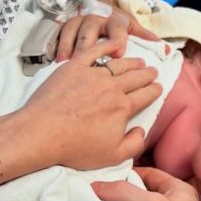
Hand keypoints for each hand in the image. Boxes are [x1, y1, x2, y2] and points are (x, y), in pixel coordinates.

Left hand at [23, 40, 161, 169]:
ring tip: (140, 61)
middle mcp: (112, 87)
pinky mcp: (73, 67)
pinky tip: (114, 45)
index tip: (158, 88)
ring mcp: (92, 74)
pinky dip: (105, 46)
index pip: (145, 96)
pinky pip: (93, 51)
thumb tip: (141, 131)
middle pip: (136, 77)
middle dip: (147, 74)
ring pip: (119, 64)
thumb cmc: (76, 147)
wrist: (42, 133)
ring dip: (132, 62)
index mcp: (123, 108)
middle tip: (153, 72)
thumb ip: (134, 144)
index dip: (154, 91)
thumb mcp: (113, 156)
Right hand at [55, 0, 159, 60]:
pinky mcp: (66, 24)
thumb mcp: (130, 26)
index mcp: (115, 19)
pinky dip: (58, 44)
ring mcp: (80, 19)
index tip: (118, 52)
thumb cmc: (115, 22)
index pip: (117, 27)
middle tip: (88, 61)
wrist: (94, 2)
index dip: (118, 39)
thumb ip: (145, 37)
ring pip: (74, 29)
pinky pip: (60, 32)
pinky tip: (58, 59)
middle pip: (92, 27)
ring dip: (71, 44)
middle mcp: (97, 17)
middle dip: (90, 43)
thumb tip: (166, 48)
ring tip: (68, 61)